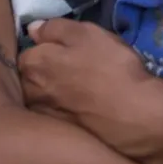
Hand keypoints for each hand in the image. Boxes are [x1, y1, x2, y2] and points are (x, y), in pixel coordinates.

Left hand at [18, 18, 162, 153]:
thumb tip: (33, 29)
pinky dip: (62, 113)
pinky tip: (81, 110)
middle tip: (68, 71)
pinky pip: (54, 118)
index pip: (27, 53)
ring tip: (75, 92)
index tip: (61, 51)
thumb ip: (56, 28)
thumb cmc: (111, 66)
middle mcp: (31, 92)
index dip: (44, 50)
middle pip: (29, 78)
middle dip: (42, 73)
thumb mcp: (88, 33)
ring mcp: (44, 116)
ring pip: (39, 100)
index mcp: (34, 64)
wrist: (135, 114)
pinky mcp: (60, 135)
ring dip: (50, 95)